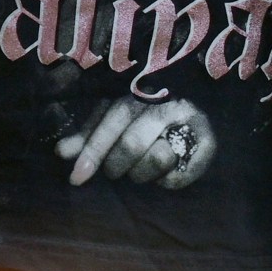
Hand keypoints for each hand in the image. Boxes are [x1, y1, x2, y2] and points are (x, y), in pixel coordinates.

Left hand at [56, 100, 216, 189]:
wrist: (194, 97)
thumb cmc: (143, 113)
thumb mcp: (113, 117)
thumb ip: (89, 134)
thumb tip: (62, 153)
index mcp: (139, 90)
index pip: (112, 120)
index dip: (94, 150)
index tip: (77, 178)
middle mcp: (166, 100)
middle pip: (133, 142)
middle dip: (116, 164)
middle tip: (115, 171)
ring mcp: (191, 117)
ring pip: (160, 156)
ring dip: (144, 173)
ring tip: (141, 170)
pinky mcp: (209, 139)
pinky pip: (186, 171)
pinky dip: (171, 180)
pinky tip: (164, 178)